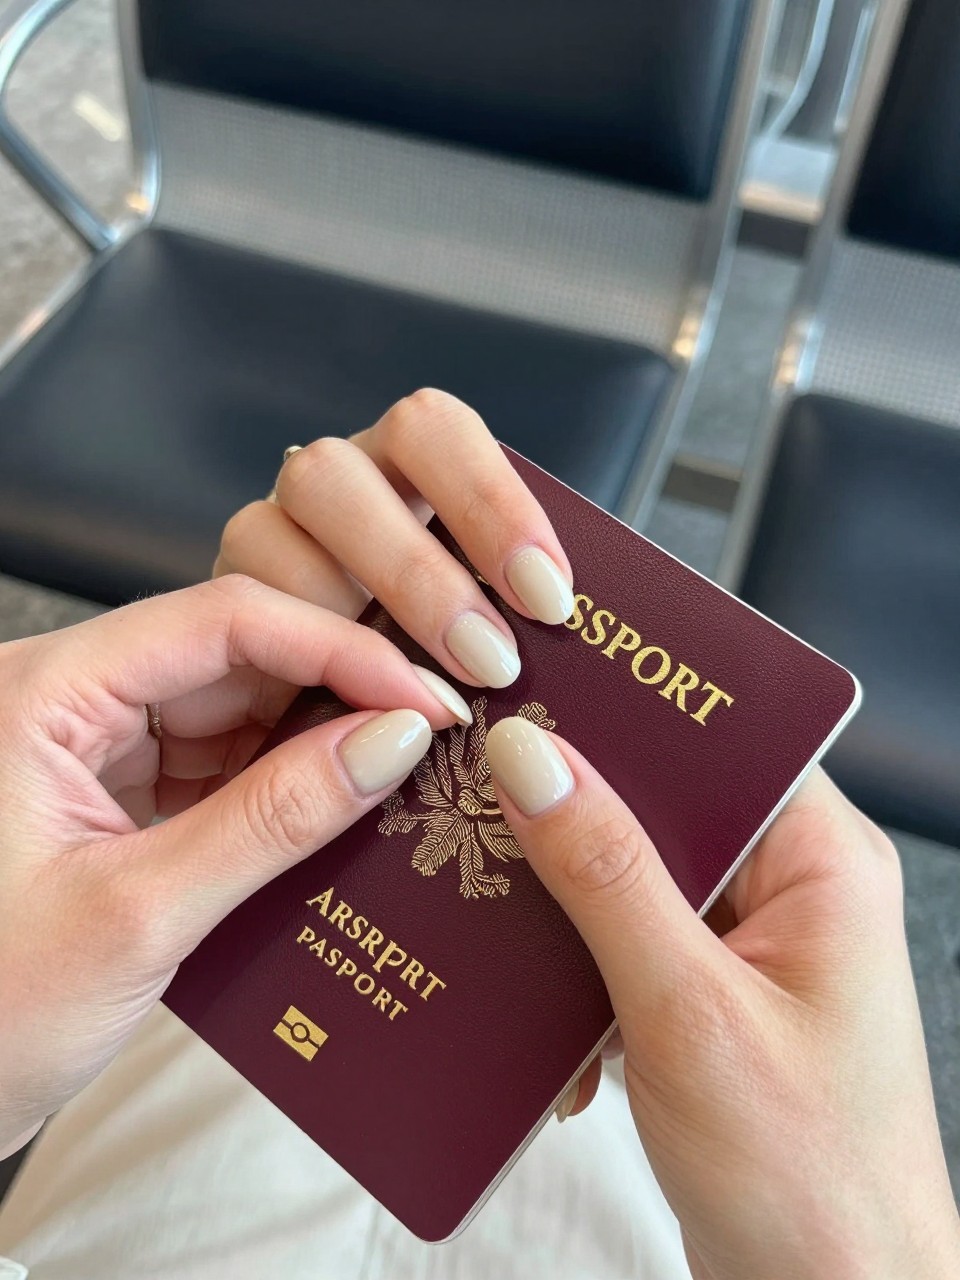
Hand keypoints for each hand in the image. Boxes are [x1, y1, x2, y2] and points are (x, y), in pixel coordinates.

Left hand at [0, 576, 467, 1156]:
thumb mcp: (138, 916)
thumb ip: (272, 821)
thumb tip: (390, 742)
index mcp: (42, 692)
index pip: (219, 621)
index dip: (337, 647)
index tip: (423, 694)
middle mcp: (67, 698)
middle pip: (233, 654)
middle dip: (339, 689)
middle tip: (432, 731)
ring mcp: (90, 745)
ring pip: (233, 707)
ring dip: (316, 739)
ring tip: (399, 769)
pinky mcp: (113, 790)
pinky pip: (218, 761)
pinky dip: (281, 784)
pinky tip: (339, 805)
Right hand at [215, 388, 574, 688]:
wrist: (367, 712)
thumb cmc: (446, 652)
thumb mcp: (495, 615)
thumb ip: (517, 609)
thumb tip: (568, 641)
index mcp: (401, 463)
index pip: (432, 429)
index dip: (489, 501)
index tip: (549, 599)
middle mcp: (329, 486)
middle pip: (335, 476)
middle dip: (417, 576)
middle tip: (492, 665)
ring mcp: (268, 536)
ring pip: (269, 534)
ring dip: (348, 624)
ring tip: (428, 705)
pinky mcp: (230, 599)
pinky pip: (239, 611)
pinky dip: (301, 664)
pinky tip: (358, 715)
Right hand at [484, 721, 959, 1279]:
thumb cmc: (809, 1176)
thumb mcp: (688, 1012)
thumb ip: (605, 878)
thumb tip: (532, 760)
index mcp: (823, 862)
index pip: (722, 738)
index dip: (631, 709)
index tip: (536, 692)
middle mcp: (791, 890)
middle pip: (666, 804)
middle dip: (575, 813)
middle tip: (481, 795)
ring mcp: (748, 949)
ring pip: (634, 875)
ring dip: (565, 905)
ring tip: (496, 914)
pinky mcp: (708, 1002)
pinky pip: (626, 944)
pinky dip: (576, 972)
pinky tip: (547, 1027)